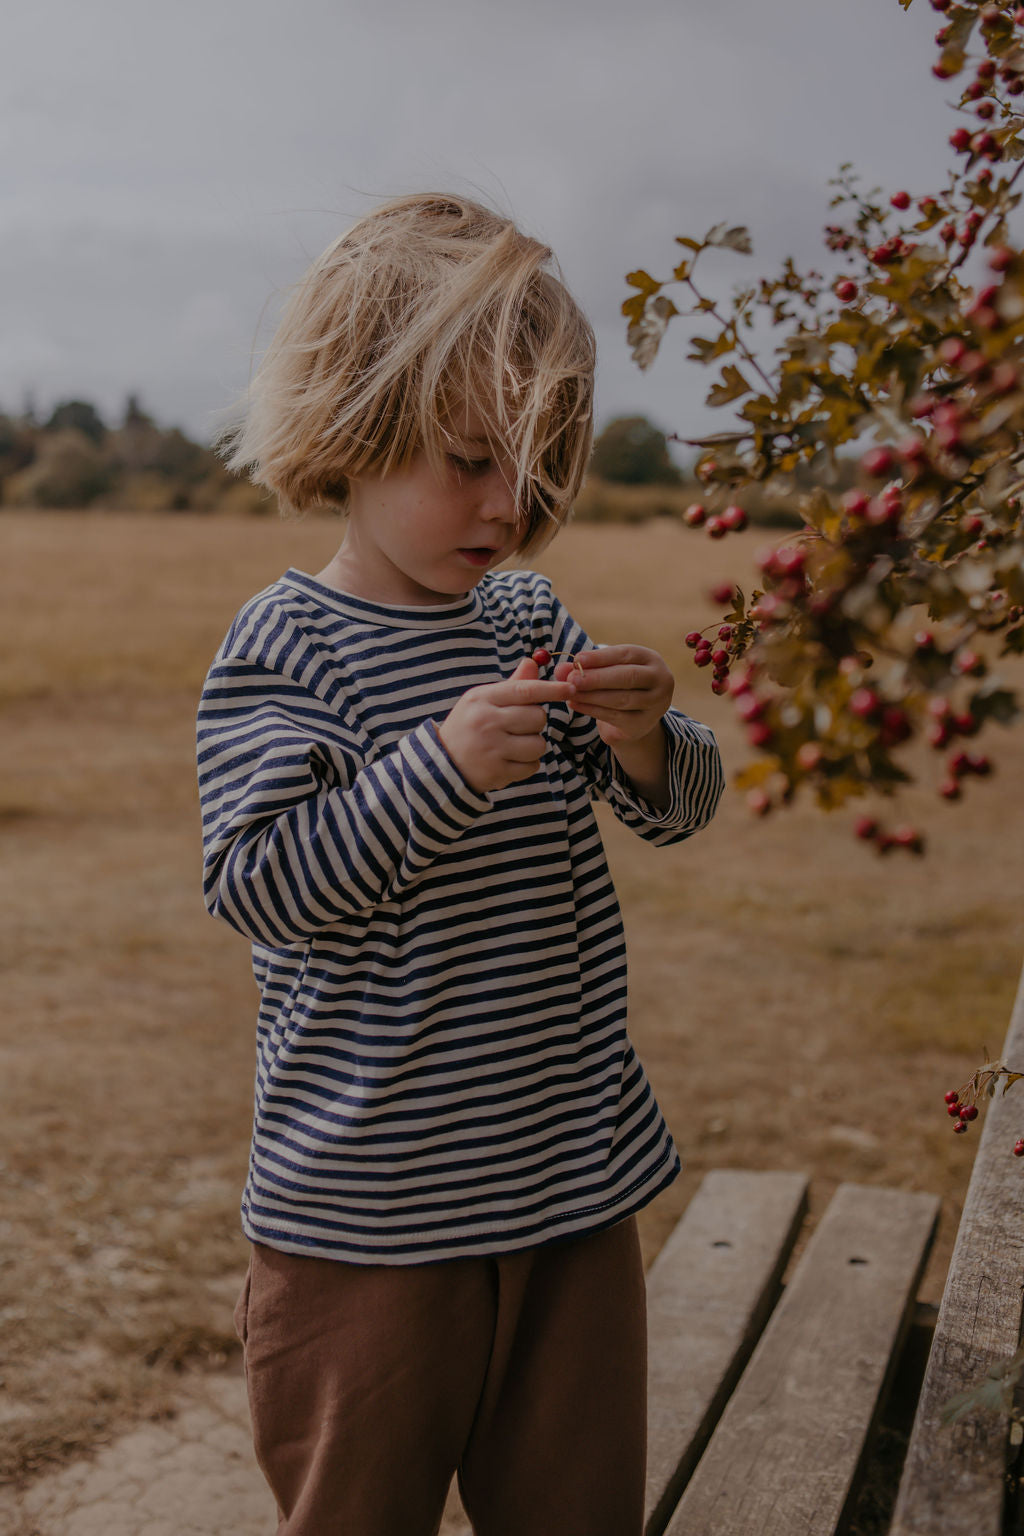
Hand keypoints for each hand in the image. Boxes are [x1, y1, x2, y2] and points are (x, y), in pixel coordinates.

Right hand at [437, 657, 574, 792]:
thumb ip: (511, 685)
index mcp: (482, 698)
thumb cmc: (468, 726)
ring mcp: (492, 749)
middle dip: (535, 722)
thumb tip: (532, 663)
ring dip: (533, 745)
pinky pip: (532, 766)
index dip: (551, 689)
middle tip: (518, 726)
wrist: (443, 764)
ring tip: (514, 745)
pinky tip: (510, 760)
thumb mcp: (482, 701)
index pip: (524, 690)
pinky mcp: (497, 772)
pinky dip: (527, 764)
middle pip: (537, 717)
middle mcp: (486, 722)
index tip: (570, 688)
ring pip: (539, 744)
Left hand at [556, 645, 674, 745]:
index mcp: (651, 659)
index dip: (601, 657)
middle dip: (597, 678)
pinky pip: (615, 716)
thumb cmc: (619, 684)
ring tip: (569, 692)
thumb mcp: (606, 670)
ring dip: (592, 695)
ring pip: (621, 699)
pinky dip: (592, 710)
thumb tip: (560, 669)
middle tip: (572, 679)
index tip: (578, 659)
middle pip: (628, 677)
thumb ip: (585, 667)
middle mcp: (661, 679)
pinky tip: (575, 704)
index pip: (626, 654)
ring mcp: (655, 704)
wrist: (636, 716)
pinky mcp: (643, 723)